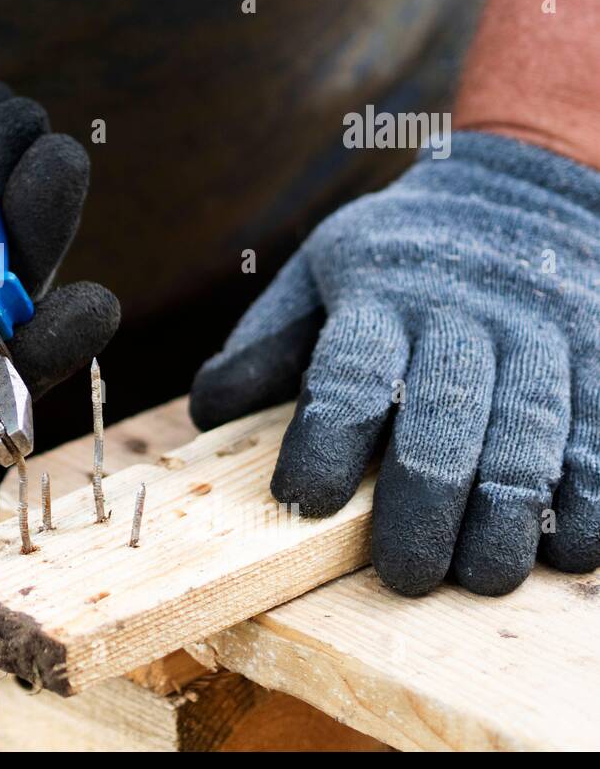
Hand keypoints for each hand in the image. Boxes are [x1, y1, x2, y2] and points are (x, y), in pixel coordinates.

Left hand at [191, 132, 599, 595]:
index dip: (326, 439)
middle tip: (402, 573)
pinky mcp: (599, 351)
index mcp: (381, 295)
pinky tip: (568, 551)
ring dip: (508, 511)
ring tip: (481, 578)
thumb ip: (267, 343)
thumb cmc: (397, 256)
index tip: (303, 501)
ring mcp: (540, 332)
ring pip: (529, 426)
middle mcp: (463, 314)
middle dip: (424, 497)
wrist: (524, 190)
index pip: (349, 371)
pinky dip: (591, 492)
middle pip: (444, 411)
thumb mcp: (319, 272)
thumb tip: (208, 411)